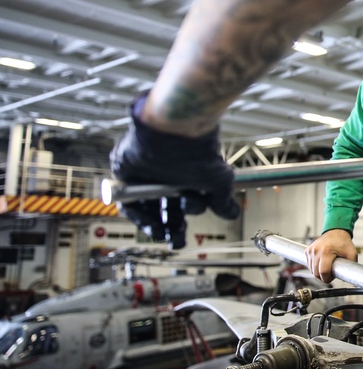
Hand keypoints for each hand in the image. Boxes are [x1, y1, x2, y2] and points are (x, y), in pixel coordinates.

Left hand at [109, 93, 239, 249]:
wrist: (176, 127)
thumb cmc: (198, 150)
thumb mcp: (216, 180)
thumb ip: (221, 200)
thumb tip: (231, 214)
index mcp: (182, 179)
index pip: (176, 208)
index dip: (178, 225)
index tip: (181, 239)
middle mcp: (162, 178)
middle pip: (159, 210)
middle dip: (167, 228)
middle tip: (173, 241)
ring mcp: (143, 175)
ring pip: (142, 206)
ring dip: (150, 223)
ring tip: (158, 233)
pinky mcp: (125, 170)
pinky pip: (124, 197)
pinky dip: (134, 211)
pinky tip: (147, 219)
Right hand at [304, 229, 357, 282]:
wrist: (336, 231)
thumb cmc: (343, 242)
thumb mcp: (352, 253)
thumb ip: (352, 265)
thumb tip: (349, 276)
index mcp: (326, 251)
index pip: (323, 272)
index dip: (328, 278)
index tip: (332, 277)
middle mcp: (316, 251)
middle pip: (316, 273)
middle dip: (323, 277)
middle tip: (330, 273)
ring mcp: (311, 250)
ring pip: (311, 270)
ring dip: (318, 272)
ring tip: (327, 267)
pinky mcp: (307, 251)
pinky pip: (309, 264)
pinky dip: (314, 266)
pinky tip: (321, 263)